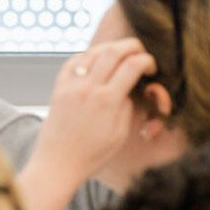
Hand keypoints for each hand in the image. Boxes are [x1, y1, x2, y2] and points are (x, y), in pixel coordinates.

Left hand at [30, 38, 157, 185]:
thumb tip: (131, 86)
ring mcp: (70, 87)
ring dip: (109, 48)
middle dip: (131, 46)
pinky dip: (86, 56)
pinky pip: (72, 63)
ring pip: (92, 52)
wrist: (57, 163)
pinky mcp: (58, 89)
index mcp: (108, 101)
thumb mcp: (120, 133)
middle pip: (113, 51)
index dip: (147, 60)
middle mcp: (88, 89)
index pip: (132, 65)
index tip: (151, 66)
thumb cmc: (93, 154)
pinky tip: (95, 60)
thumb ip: (127, 106)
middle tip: (140, 51)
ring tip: (120, 53)